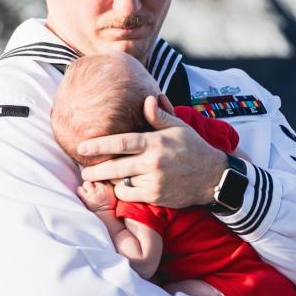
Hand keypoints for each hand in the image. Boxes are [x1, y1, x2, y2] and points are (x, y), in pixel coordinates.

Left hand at [78, 95, 227, 207]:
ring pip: (121, 182)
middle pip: (115, 166)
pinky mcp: (156, 196)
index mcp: (156, 142)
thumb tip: (147, 100)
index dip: (98, 145)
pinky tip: (121, 185)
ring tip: (101, 177)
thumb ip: (159, 116)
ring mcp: (154, 181)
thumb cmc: (193, 148)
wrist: (213, 177)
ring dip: (110, 180)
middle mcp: (153, 162)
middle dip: (95, 170)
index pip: (121, 143)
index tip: (82, 147)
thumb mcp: (179, 128)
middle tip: (83, 171)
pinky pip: (130, 194)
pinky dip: (122, 191)